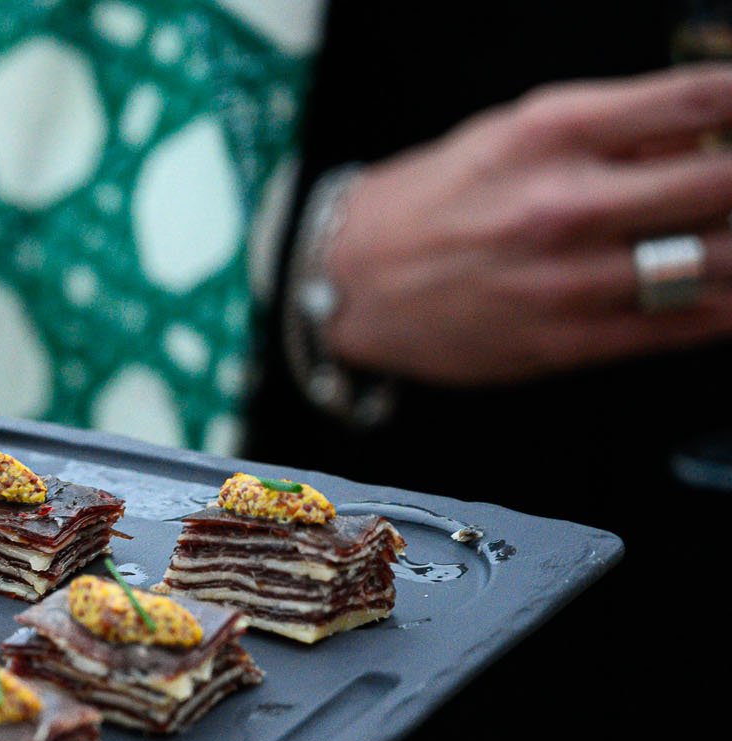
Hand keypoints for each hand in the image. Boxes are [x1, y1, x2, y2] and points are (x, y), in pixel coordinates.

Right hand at [325, 65, 731, 384]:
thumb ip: (614, 132)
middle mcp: (566, 202)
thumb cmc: (432, 203)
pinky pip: (681, 325)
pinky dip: (725, 307)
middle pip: (726, 180)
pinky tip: (728, 293)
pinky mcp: (565, 342)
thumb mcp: (516, 133)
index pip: (701, 96)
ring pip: (715, 260)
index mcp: (555, 130)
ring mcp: (569, 279)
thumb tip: (709, 132)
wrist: (347, 283)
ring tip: (731, 240)